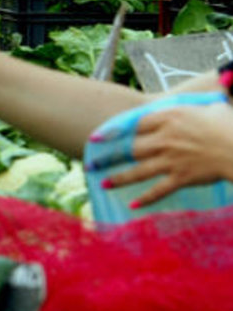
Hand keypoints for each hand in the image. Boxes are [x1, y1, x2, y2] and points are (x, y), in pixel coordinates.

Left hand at [101, 102, 232, 207]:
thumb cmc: (228, 123)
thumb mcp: (206, 106)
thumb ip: (188, 107)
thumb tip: (185, 104)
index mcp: (169, 118)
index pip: (133, 125)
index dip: (113, 132)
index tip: (97, 138)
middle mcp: (165, 139)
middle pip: (130, 149)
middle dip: (108, 157)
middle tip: (92, 163)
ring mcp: (171, 159)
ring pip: (138, 171)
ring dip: (118, 178)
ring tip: (102, 184)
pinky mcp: (181, 177)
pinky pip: (159, 190)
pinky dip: (146, 199)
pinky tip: (133, 205)